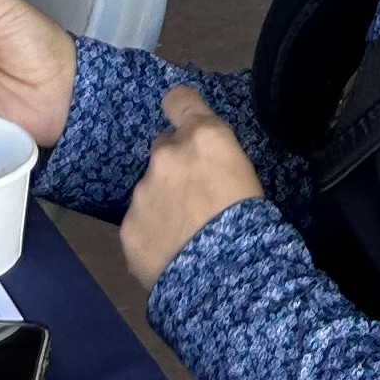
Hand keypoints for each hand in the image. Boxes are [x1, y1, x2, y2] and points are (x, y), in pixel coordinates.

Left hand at [120, 87, 263, 295]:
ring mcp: (142, 192)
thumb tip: (200, 166)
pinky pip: (139, 224)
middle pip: (164, 150)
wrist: (228, 280)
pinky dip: (152, 235)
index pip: (179, 99)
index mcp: (204, 137)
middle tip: (193, 198)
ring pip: (149, 190)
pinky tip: (171, 254)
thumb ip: (213, 159)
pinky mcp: (128, 227)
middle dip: (174, 168)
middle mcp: (167, 155)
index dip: (180, 109)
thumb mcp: (245, 176)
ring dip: (162, 204)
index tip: (182, 123)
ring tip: (185, 236)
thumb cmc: (252, 224)